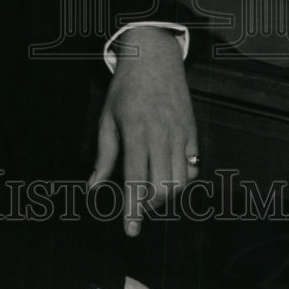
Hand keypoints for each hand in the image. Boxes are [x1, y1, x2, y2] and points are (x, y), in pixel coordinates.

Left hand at [88, 26, 197, 235]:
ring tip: (150, 192)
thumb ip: (104, 156)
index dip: (133, 209)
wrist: (154, 58)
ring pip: (182, 182)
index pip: (136, 179)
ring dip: (166, 196)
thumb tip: (94, 188)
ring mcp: (181, 133)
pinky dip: (183, 180)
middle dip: (149, 205)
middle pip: (162, 187)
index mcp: (136, 131)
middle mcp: (161, 134)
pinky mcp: (193, 132)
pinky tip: (168, 176)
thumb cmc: (125, 89)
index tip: (130, 230)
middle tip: (136, 205)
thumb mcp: (107, 118)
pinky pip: (194, 167)